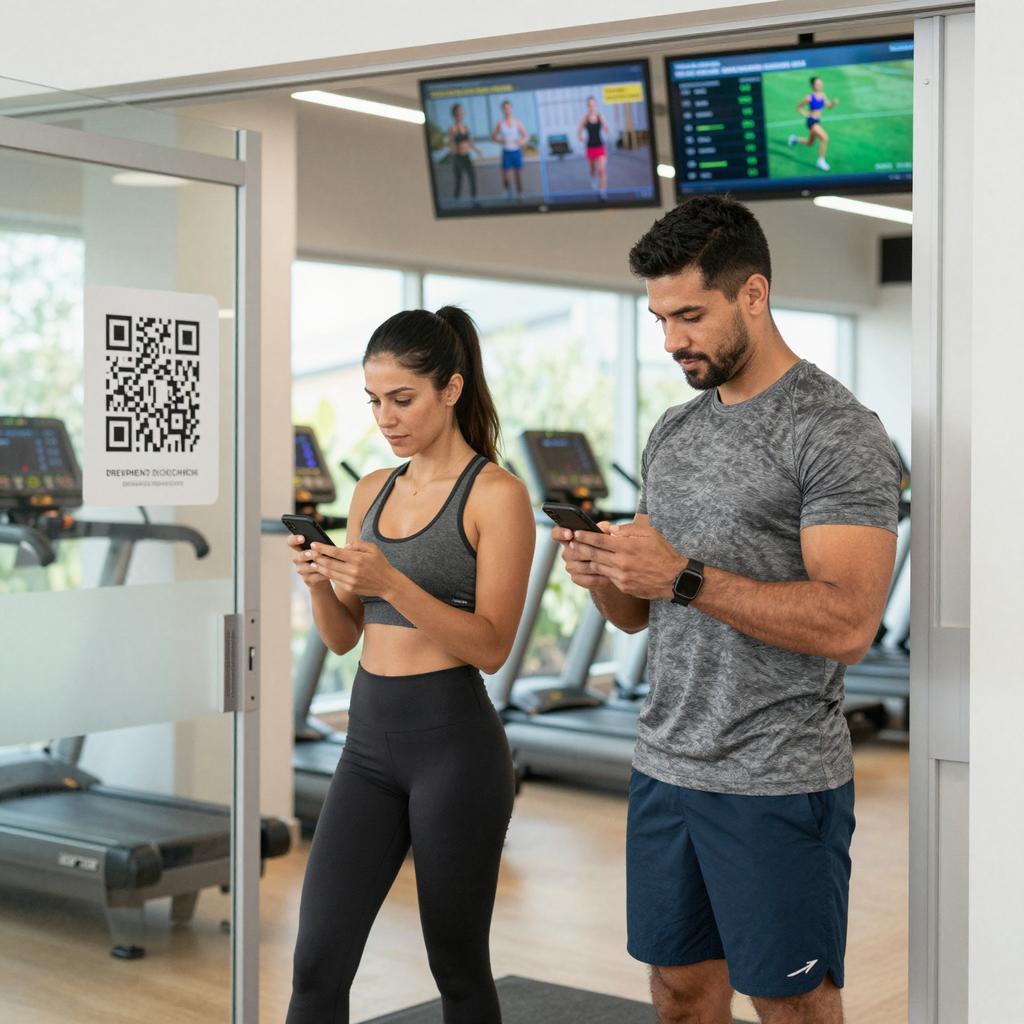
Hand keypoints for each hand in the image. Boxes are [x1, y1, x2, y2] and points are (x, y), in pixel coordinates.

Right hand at [287, 534, 332, 591]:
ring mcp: (302, 570)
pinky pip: (312, 577)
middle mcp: (298, 559)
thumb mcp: (328, 550)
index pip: (291, 542)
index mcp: (301, 548)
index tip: (303, 538)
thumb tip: (348, 545)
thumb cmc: (328, 558)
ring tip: (321, 563)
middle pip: (296, 556)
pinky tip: (328, 574)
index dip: (294, 539)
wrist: (326, 576)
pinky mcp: (307, 580)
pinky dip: (320, 575)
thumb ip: (331, 545)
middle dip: (305, 554)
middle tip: (313, 553)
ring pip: (302, 568)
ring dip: (312, 565)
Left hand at [309, 540, 397, 598]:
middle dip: (317, 557)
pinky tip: (323, 570)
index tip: (313, 544)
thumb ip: (358, 544)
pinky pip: (336, 580)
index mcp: (358, 558)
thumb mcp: (373, 549)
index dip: (323, 548)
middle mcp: (353, 570)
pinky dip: (328, 575)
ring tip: (313, 562)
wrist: (388, 584)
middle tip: (309, 553)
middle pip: (329, 563)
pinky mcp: (350, 588)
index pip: (335, 552)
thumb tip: (344, 546)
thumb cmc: (380, 563)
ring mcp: (351, 580)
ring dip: (320, 567)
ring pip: (330, 573)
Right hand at [554, 522, 613, 590]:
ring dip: (590, 565)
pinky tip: (606, 574)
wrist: (613, 567)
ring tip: (606, 563)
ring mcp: (570, 566)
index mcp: (570, 537)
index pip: (557, 533)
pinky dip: (595, 577)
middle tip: (596, 551)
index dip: (560, 533)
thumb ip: (604, 528)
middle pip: (568, 552)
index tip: (570, 534)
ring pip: (575, 566)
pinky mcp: (577, 578)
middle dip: (583, 552)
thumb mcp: (606, 535)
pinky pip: (582, 578)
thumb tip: (602, 528)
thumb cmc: (607, 546)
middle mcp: (567, 552)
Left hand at [568, 522, 686, 599]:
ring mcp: (622, 577)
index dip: (585, 536)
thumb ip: (628, 530)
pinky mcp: (624, 587)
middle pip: (594, 554)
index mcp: (627, 547)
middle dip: (580, 548)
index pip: (599, 540)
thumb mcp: (649, 533)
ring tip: (579, 554)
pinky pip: (608, 577)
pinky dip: (601, 570)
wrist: (675, 579)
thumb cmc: (663, 552)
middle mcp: (622, 562)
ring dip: (587, 560)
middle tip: (570, 543)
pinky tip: (596, 565)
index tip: (576, 532)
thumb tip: (610, 530)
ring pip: (598, 567)